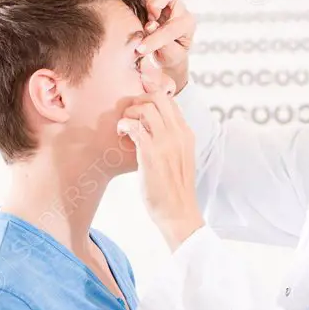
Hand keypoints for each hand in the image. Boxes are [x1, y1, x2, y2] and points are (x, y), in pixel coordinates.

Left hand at [117, 92, 204, 250]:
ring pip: (146, 108)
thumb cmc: (175, 188)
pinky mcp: (151, 153)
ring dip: (130, 113)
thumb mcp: (180, 157)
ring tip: (125, 126)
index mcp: (187, 133)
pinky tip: (122, 134)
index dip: (151, 97)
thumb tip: (153, 128)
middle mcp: (179, 133)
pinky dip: (124, 125)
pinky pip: (135, 126)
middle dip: (139, 99)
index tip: (138, 105)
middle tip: (130, 113)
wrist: (178, 211)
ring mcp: (166, 142)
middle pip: (159, 97)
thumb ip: (171, 140)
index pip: (170, 101)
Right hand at [138, 0, 194, 93]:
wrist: (166, 49)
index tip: (140, 49)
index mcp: (186, 24)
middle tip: (147, 20)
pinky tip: (140, 0)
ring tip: (145, 10)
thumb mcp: (170, 57)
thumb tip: (150, 26)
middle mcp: (180, 5)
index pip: (170, 28)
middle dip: (153, 5)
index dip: (154, 39)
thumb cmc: (169, 54)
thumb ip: (162, 44)